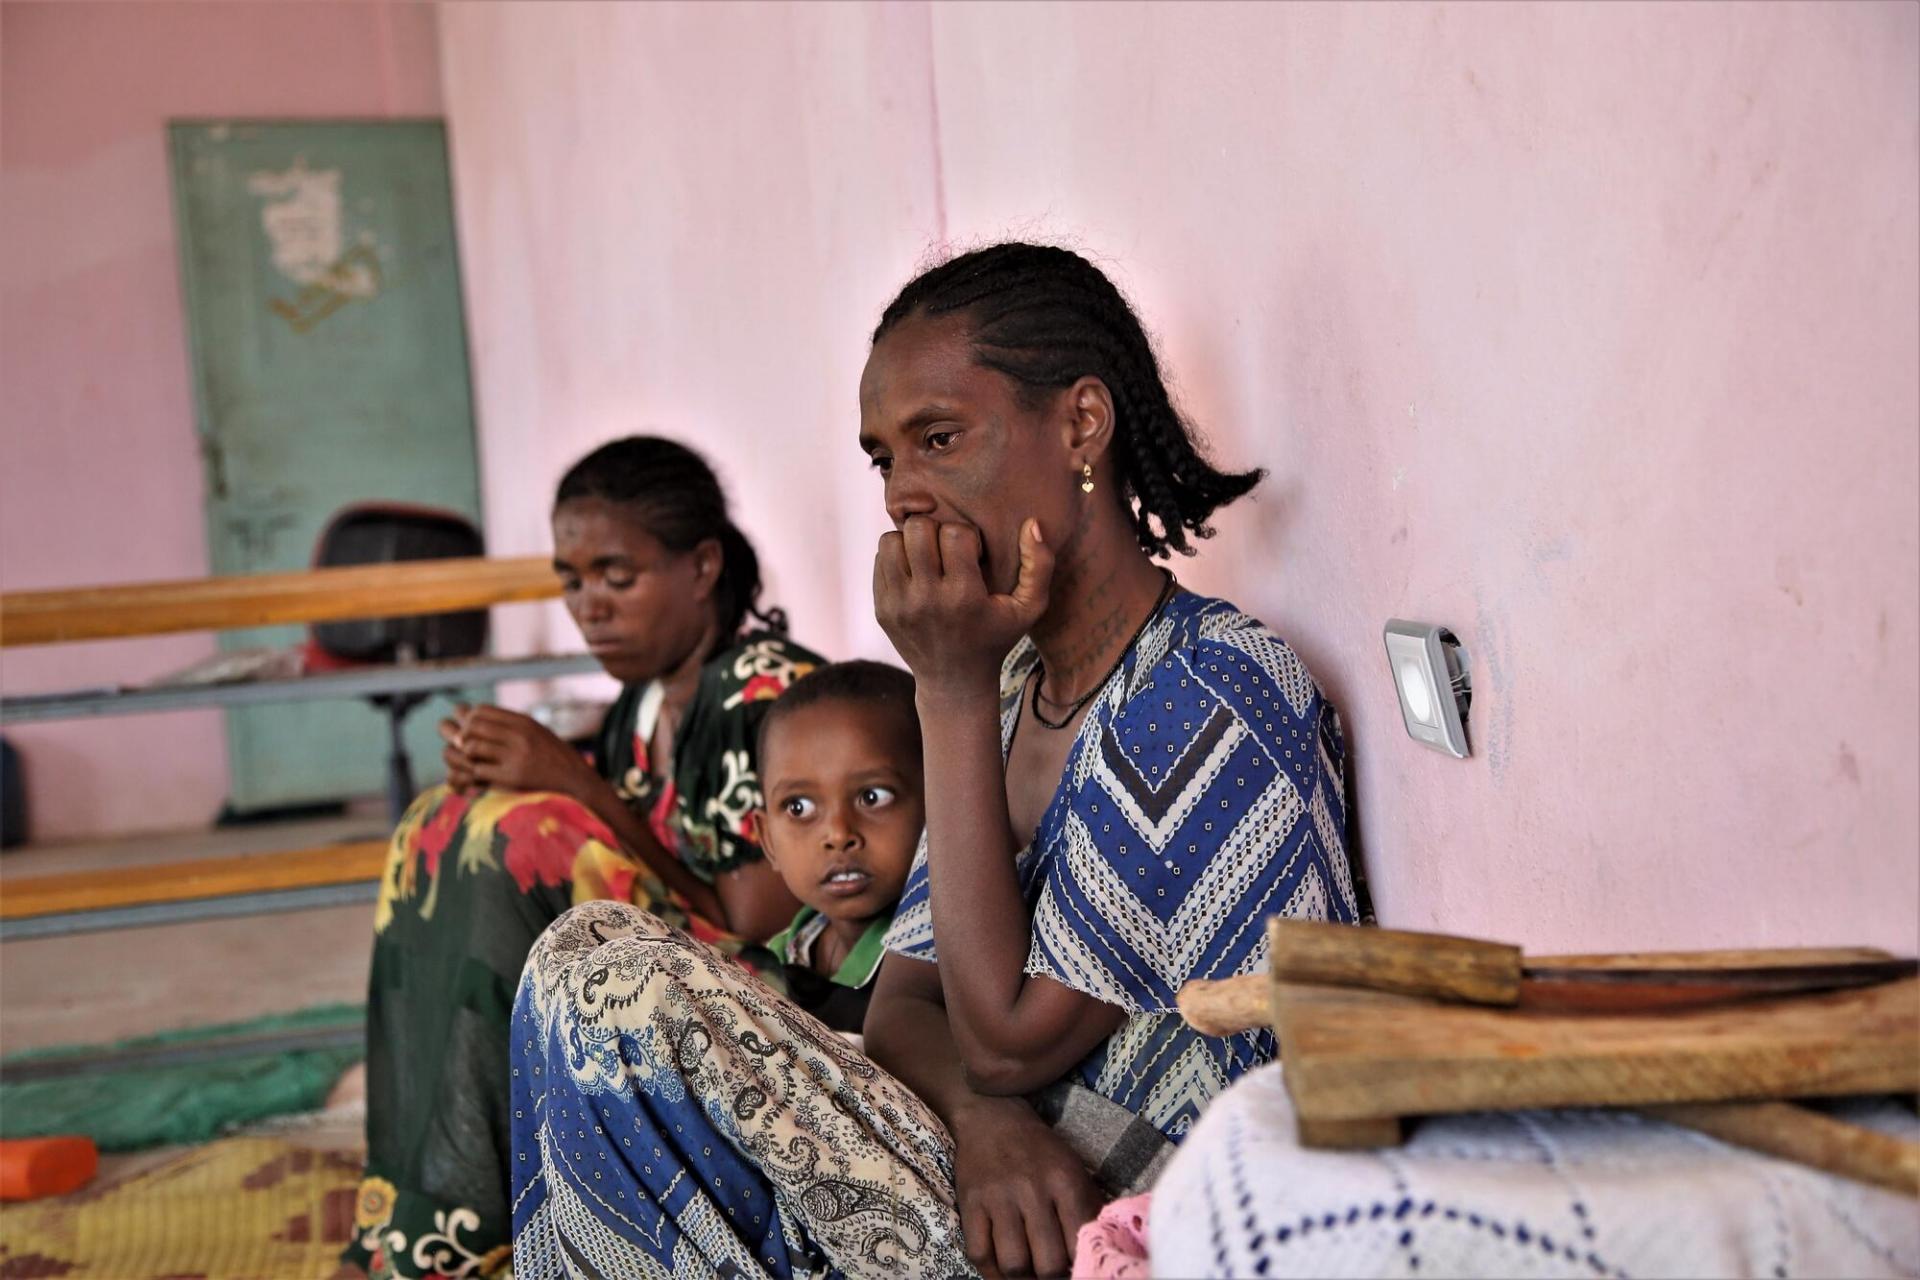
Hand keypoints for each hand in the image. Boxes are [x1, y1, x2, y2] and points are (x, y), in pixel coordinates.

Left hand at [439, 704, 595, 797]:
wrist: (577, 782)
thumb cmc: (554, 758)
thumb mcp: (536, 733)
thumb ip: (510, 725)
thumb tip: (472, 716)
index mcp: (524, 722)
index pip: (481, 711)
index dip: (468, 719)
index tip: (467, 729)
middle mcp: (519, 735)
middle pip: (473, 726)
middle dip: (460, 735)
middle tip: (461, 746)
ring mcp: (516, 756)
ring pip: (472, 747)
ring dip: (464, 755)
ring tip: (469, 761)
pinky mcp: (513, 777)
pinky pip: (478, 770)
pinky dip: (473, 773)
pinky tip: (479, 776)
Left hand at [873, 516, 1054, 697]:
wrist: (954, 682)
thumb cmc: (996, 638)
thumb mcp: (1029, 608)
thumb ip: (1039, 565)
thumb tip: (1032, 523)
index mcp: (964, 596)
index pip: (954, 533)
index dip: (967, 535)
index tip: (972, 554)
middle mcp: (927, 600)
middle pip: (918, 529)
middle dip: (935, 530)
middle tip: (947, 549)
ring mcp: (899, 605)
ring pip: (891, 540)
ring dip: (911, 542)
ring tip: (928, 557)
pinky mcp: (882, 608)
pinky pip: (880, 559)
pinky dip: (897, 558)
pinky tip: (916, 573)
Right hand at [950, 1097, 1102, 1277]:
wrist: (992, 1116)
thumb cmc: (1039, 1150)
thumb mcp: (1073, 1168)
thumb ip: (1088, 1206)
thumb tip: (1100, 1247)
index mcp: (1065, 1180)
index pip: (1080, 1241)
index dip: (1081, 1265)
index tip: (1076, 1268)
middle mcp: (1032, 1190)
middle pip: (1048, 1263)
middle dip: (1052, 1277)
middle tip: (1050, 1272)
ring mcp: (998, 1198)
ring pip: (1013, 1264)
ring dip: (1022, 1278)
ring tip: (1028, 1273)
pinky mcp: (970, 1203)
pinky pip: (979, 1254)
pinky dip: (991, 1272)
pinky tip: (1001, 1269)